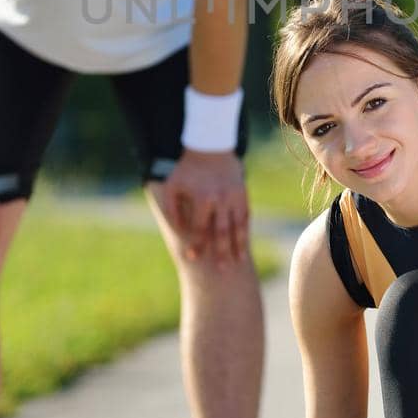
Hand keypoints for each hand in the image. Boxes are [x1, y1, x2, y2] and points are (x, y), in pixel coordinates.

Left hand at [158, 149, 248, 264]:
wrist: (210, 146)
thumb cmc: (186, 168)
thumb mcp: (172, 186)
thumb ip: (173, 210)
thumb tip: (181, 232)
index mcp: (203, 198)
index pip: (200, 228)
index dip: (197, 245)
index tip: (193, 258)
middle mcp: (221, 199)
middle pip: (222, 232)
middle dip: (222, 252)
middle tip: (222, 271)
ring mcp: (234, 196)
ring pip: (238, 226)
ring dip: (238, 246)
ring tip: (237, 263)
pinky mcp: (243, 194)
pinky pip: (245, 217)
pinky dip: (244, 232)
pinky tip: (243, 246)